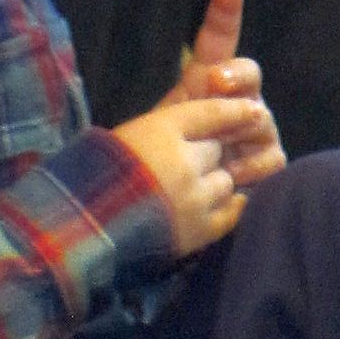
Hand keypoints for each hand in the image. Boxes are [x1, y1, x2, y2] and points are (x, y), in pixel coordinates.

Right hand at [112, 92, 274, 255]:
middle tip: (183, 166)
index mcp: (160, 130)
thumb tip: (205, 122)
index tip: (255, 110)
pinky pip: (231, 211)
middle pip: (217, 148)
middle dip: (206, 155)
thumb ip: (168, 125)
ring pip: (225, 180)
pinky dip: (224, 207)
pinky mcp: (200, 229)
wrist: (84, 226)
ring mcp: (194, 197)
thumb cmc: (99, 173)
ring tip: (185, 192)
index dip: (234, 110)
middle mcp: (183, 161)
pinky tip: (207, 206)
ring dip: (212, 184)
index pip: (210, 113)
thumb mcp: (129, 133)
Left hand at [159, 0, 286, 193]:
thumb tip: (216, 83)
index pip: (219, 40)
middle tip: (216, 83)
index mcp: (210, 81)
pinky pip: (271, 157)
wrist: (180, 199)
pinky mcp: (269, 160)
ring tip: (218, 151)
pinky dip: (252, 168)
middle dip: (236, 77)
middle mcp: (241, 98)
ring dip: (238, 133)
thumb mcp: (165, 125)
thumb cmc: (169, 156)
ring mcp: (259, 128)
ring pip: (261, 119)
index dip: (225, 12)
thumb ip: (183, 103)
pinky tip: (234, 176)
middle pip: (249, 74)